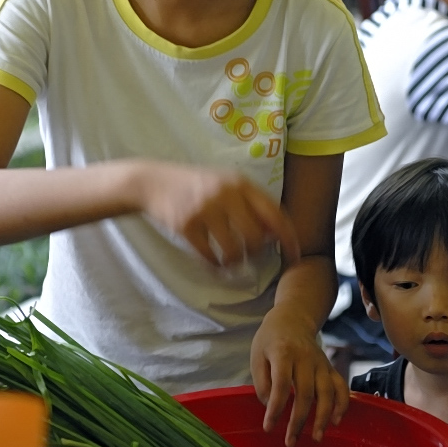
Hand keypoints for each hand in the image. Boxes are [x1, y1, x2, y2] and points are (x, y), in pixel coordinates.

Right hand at [137, 162, 299, 266]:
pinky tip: (214, 262)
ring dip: (235, 262)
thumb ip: (250, 202)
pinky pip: (209, 256)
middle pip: (256, 237)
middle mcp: (225, 193)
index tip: (295, 256)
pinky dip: (214, 264)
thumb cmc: (195, 184)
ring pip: (233, 250)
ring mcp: (204, 209)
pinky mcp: (186, 225)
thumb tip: (276, 232)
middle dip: (256, 252)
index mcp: (240, 182)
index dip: (288, 238)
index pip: (274, 213)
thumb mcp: (225, 183)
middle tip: (249, 255)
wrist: (152, 182)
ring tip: (231, 260)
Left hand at [250, 305, 348, 446]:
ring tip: (315, 438)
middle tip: (290, 441)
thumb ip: (261, 380)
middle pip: (305, 392)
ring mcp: (320, 363)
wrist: (292, 319)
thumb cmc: (270, 340)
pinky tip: (335, 421)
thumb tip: (269, 405)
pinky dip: (341, 404)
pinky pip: (341, 387)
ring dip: (322, 417)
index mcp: (283, 353)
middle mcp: (305, 358)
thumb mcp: (257, 354)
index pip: (281, 384)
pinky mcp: (330, 367)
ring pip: (326, 392)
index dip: (275, 408)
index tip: (268, 427)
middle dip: (298, 420)